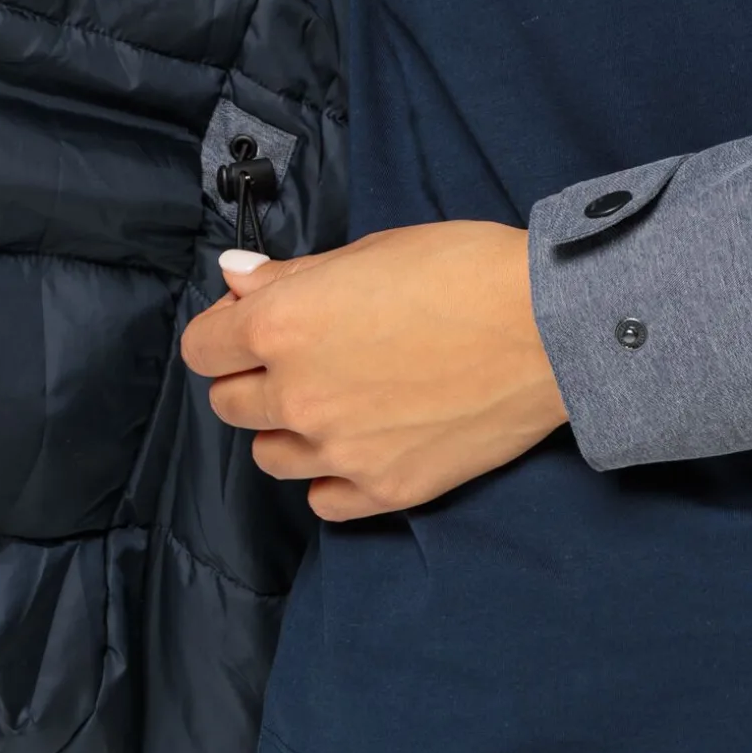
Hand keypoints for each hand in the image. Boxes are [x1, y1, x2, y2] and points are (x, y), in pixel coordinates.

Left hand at [180, 222, 570, 521]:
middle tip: (303, 356)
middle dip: (253, 377)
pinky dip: (331, 477)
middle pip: (228, 404)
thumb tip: (236, 281)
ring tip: (337, 400)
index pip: (202, 346)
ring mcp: (340, 452)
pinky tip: (361, 444)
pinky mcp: (385, 490)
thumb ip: (292, 275)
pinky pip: (323, 501)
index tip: (252, 321)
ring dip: (288, 429)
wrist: (549, 326)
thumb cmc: (465, 270)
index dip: (224, 329)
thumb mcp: (370, 251)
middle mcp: (299, 396)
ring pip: (270, 456)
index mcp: (283, 326)